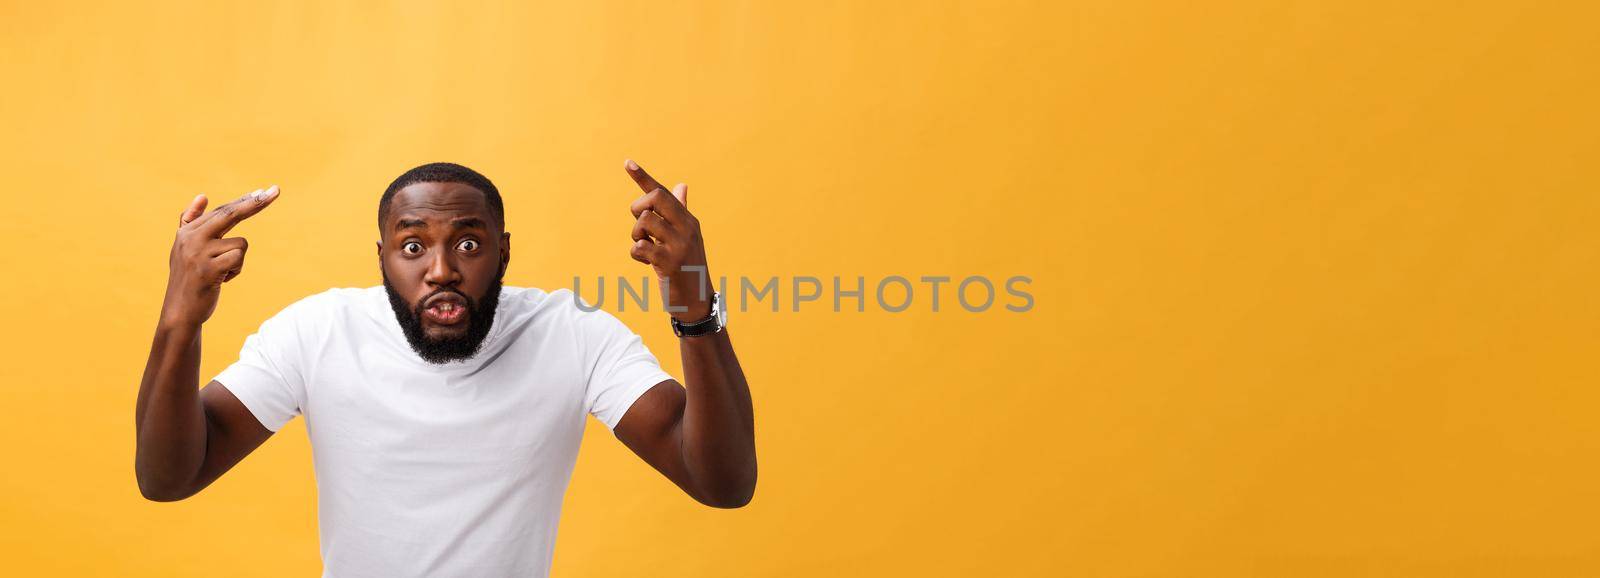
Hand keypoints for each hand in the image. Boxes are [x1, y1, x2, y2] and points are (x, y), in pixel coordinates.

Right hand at [160, 186, 280, 327]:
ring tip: (221, 273)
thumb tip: (203, 195)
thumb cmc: (188, 279)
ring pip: (241, 244)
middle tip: (276, 190)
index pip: (223, 211)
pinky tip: (222, 280)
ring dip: (238, 261)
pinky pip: (239, 259)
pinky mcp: (208, 269)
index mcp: (187, 231)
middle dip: (255, 203)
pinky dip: (237, 270)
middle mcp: (191, 238)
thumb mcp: (184, 248)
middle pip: (230, 214)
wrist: (179, 311)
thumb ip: (190, 221)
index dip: (245, 201)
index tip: (265, 191)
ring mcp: (199, 253)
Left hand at [624, 160, 711, 321]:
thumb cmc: (687, 268)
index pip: (664, 193)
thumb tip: (680, 185)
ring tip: (645, 246)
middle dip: (638, 209)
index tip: (627, 162)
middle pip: (654, 199)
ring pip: (644, 222)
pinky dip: (637, 253)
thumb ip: (680, 212)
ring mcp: (679, 245)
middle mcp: (687, 229)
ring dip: (636, 235)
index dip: (643, 177)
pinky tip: (646, 262)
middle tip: (641, 227)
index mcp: (689, 221)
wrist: (697, 302)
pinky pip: (641, 247)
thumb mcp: (686, 238)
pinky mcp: (670, 263)